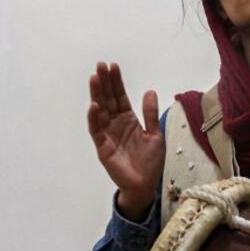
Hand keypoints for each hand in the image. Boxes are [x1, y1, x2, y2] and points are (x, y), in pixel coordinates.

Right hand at [87, 61, 163, 218]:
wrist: (144, 185)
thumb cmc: (150, 162)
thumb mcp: (155, 135)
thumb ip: (150, 114)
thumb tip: (149, 91)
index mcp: (128, 120)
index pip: (120, 96)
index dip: (116, 82)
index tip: (113, 66)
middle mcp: (115, 124)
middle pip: (108, 99)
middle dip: (104, 83)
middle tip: (100, 65)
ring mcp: (107, 134)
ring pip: (100, 111)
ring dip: (96, 95)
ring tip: (95, 78)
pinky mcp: (102, 146)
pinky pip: (96, 130)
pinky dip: (94, 118)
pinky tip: (94, 105)